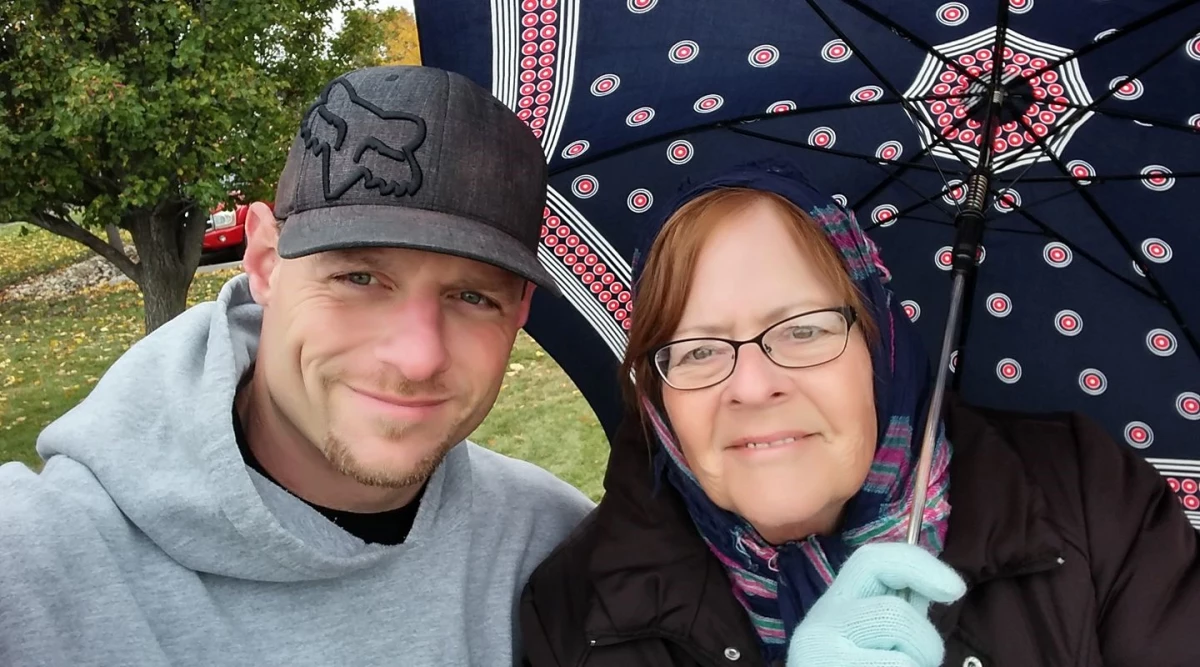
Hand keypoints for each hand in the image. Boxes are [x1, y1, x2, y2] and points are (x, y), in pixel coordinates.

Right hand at [786, 542, 965, 665]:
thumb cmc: (860, 666)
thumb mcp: (873, 637)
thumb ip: (898, 611)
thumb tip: (939, 582)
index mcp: (835, 604)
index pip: (872, 560)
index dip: (918, 565)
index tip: (954, 589)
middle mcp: (820, 623)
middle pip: (896, 615)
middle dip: (924, 643)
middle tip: (918, 662)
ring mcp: (822, 655)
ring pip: (904, 659)